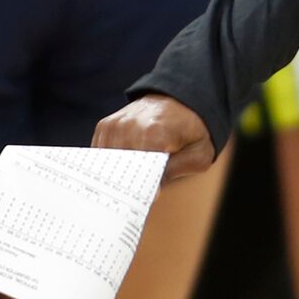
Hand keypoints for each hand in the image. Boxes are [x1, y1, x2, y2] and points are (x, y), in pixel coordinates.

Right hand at [93, 94, 215, 182]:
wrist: (181, 101)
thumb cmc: (192, 129)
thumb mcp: (199, 153)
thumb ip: (176, 171)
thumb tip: (152, 192)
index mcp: (155, 133)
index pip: (139, 172)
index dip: (142, 188)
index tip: (148, 197)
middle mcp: (130, 126)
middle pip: (120, 169)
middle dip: (129, 183)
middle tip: (140, 193)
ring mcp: (115, 124)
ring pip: (107, 163)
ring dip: (117, 173)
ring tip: (132, 179)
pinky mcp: (106, 125)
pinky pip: (100, 153)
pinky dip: (109, 163)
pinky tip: (122, 168)